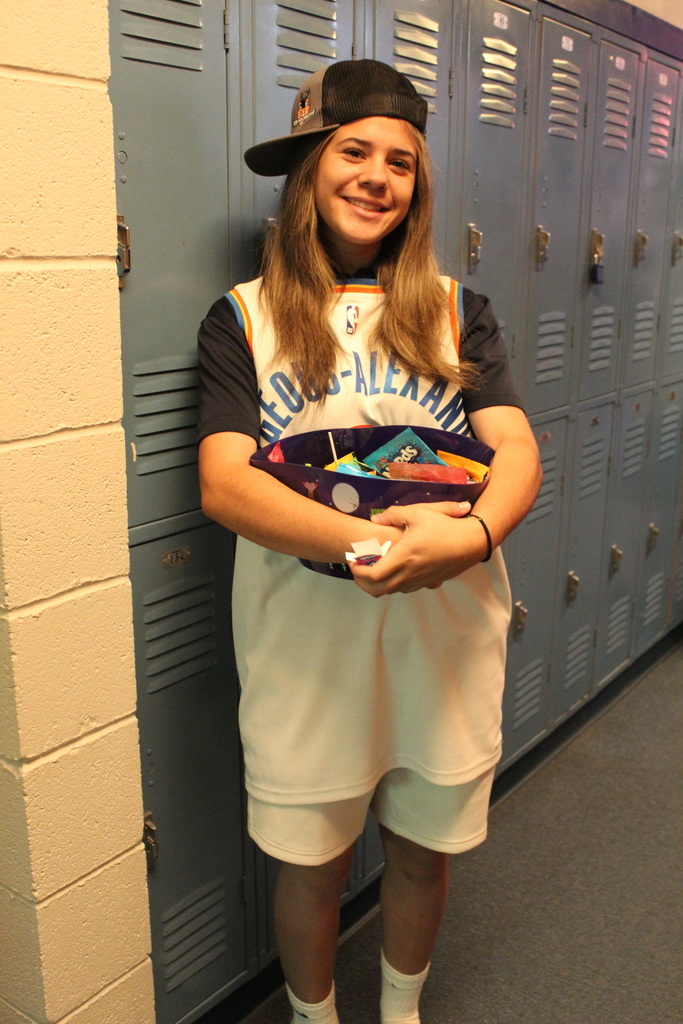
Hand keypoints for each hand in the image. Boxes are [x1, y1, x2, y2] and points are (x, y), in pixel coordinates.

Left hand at [350, 501, 488, 595]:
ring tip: (372, 568)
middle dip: (362, 582)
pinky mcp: (427, 582)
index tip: (353, 561)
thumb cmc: (444, 526)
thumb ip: (393, 515)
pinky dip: (393, 583)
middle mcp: (409, 574)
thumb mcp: (418, 513)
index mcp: (403, 558)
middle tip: (357, 569)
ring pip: (391, 591)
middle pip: (377, 590)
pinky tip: (394, 570)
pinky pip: (405, 588)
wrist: (472, 542)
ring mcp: (419, 581)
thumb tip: (375, 520)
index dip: (358, 571)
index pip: (372, 575)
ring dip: (377, 584)